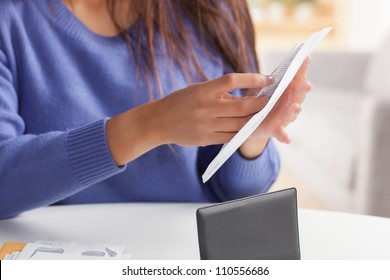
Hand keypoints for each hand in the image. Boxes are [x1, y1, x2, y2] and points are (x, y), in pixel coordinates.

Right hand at [107, 73, 273, 164]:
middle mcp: (205, 107)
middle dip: (260, 104)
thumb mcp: (198, 91)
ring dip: (254, 120)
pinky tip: (250, 129)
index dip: (252, 79)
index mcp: (203, 90)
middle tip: (271, 101)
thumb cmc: (180, 102)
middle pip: (241, 106)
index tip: (267, 79)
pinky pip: (230, 137)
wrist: (158, 122)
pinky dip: (242, 133)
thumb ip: (219, 93)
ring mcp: (206, 125)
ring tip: (264, 116)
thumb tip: (247, 94)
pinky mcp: (205, 139)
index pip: (232, 80)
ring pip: (239, 124)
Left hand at [239, 56, 311, 157]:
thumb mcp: (263, 91)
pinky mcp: (274, 130)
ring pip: (290, 113)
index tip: (306, 58)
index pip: (296, 79)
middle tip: (307, 84)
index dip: (301, 69)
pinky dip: (284, 136)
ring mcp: (283, 118)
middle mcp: (288, 105)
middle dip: (302, 90)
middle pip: (297, 96)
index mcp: (286, 92)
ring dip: (294, 110)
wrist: (252, 125)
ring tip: (295, 107)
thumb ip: (268, 83)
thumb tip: (271, 73)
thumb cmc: (261, 104)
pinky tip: (287, 139)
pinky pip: (280, 133)